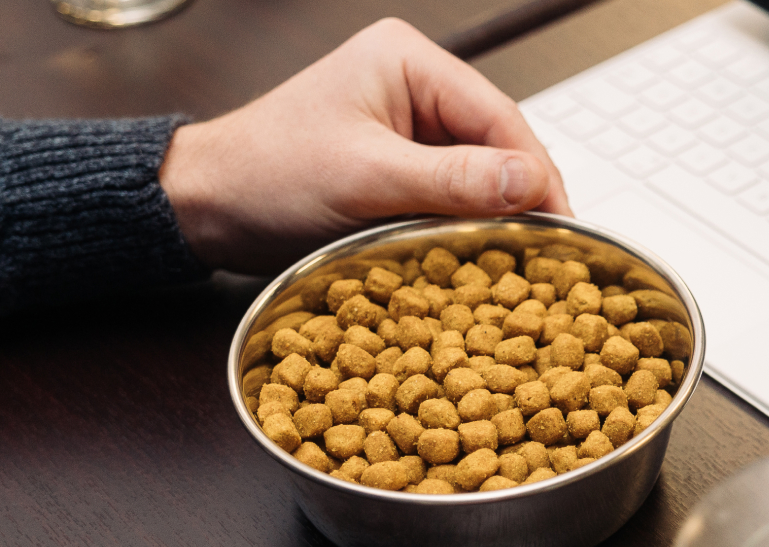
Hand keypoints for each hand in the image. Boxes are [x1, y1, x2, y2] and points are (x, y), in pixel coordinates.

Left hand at [161, 19, 571, 274]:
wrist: (207, 205)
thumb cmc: (267, 174)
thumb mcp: (366, 178)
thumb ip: (452, 181)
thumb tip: (529, 182)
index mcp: (408, 61)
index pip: (499, 116)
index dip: (535, 173)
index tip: (561, 226)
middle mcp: (414, 86)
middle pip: (497, 144)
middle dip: (520, 198)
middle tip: (549, 253)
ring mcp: (408, 127)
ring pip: (479, 175)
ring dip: (496, 217)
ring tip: (523, 262)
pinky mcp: (399, 166)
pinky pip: (453, 195)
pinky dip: (468, 226)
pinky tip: (483, 257)